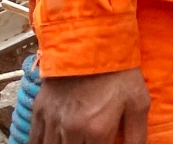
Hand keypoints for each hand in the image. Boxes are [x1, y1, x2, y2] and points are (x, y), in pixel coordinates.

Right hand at [29, 67, 148, 143]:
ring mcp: (53, 120)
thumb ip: (137, 136)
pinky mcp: (40, 109)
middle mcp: (71, 129)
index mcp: (96, 130)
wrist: (92, 39)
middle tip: (88, 142)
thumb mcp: (138, 102)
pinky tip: (50, 143)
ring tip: (71, 142)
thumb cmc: (119, 71)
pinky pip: (34, 139)